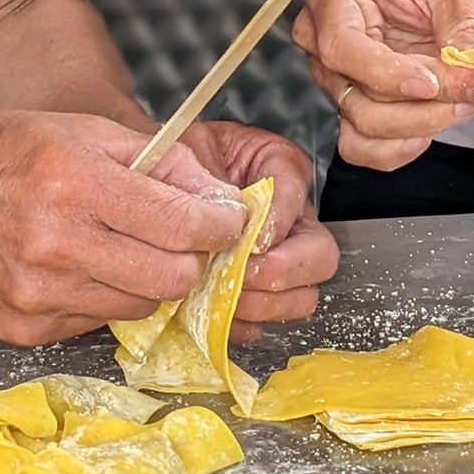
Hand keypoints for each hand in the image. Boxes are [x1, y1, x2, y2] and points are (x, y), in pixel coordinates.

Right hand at [0, 112, 248, 345]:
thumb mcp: (81, 129)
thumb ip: (160, 161)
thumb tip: (222, 199)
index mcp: (72, 183)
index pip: (182, 225)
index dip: (221, 226)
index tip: (229, 221)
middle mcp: (54, 244)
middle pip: (173, 278)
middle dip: (190, 257)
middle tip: (182, 237)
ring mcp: (37, 295)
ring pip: (142, 306)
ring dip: (147, 279)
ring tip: (120, 245)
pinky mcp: (24, 330)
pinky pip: (98, 322)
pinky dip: (104, 297)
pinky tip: (78, 266)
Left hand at [179, 118, 339, 321]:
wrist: (153, 185)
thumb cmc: (175, 163)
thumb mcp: (189, 149)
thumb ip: (208, 174)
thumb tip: (232, 218)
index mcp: (281, 169)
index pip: (296, 194)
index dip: (277, 223)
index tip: (251, 238)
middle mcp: (291, 219)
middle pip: (320, 256)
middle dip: (281, 271)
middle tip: (241, 273)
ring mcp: (279, 262)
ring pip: (301, 297)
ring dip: (262, 303)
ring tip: (222, 294)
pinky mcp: (254, 295)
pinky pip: (264, 324)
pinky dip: (239, 323)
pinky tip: (210, 309)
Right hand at [296, 0, 473, 169]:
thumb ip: (460, 22)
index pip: (343, 47)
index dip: (387, 74)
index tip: (433, 83)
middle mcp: (321, 37)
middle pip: (353, 97)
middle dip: (417, 108)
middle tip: (470, 93)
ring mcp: (334, 73)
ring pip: (358, 126)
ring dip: (414, 127)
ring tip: (460, 105)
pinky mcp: (353, 96)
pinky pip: (361, 142)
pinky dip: (397, 147)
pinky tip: (431, 127)